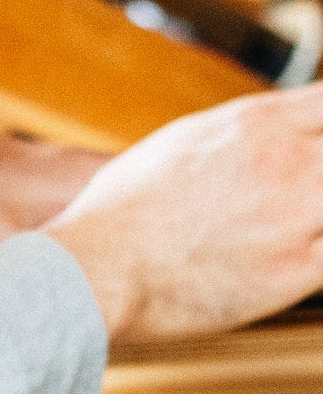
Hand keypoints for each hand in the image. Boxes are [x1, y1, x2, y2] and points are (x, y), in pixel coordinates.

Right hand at [44, 85, 322, 344]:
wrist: (93, 269)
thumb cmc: (117, 215)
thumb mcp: (178, 145)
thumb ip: (237, 137)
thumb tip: (261, 136)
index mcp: (258, 122)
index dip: (319, 130)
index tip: (306, 150)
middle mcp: (287, 159)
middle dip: (312, 179)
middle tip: (285, 202)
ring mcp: (297, 214)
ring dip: (313, 218)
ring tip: (278, 234)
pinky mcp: (296, 271)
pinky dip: (313, 258)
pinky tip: (284, 264)